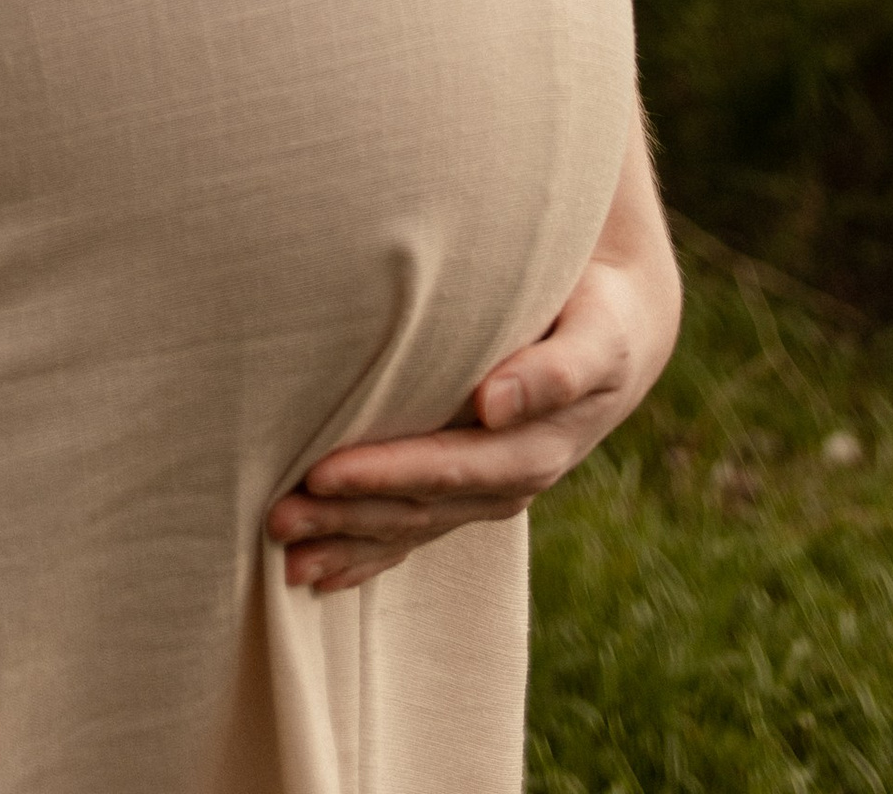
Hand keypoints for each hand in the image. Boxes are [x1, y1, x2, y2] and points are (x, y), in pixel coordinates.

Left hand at [265, 224, 681, 591]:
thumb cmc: (598, 318)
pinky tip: (323, 574)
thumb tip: (493, 404)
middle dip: (346, 517)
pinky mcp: (471, 489)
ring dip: (345, 541)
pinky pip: (415, 531)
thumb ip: (553, 371)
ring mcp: (487, 493)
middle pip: (416, 508)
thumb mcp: (594, 338)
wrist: (616, 336)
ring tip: (282, 551)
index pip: (446, 468)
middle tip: (276, 518)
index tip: (322, 473)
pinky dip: (368, 554)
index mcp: (533, 449)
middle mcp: (506, 482)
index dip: (384, 474)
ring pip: (407, 526)